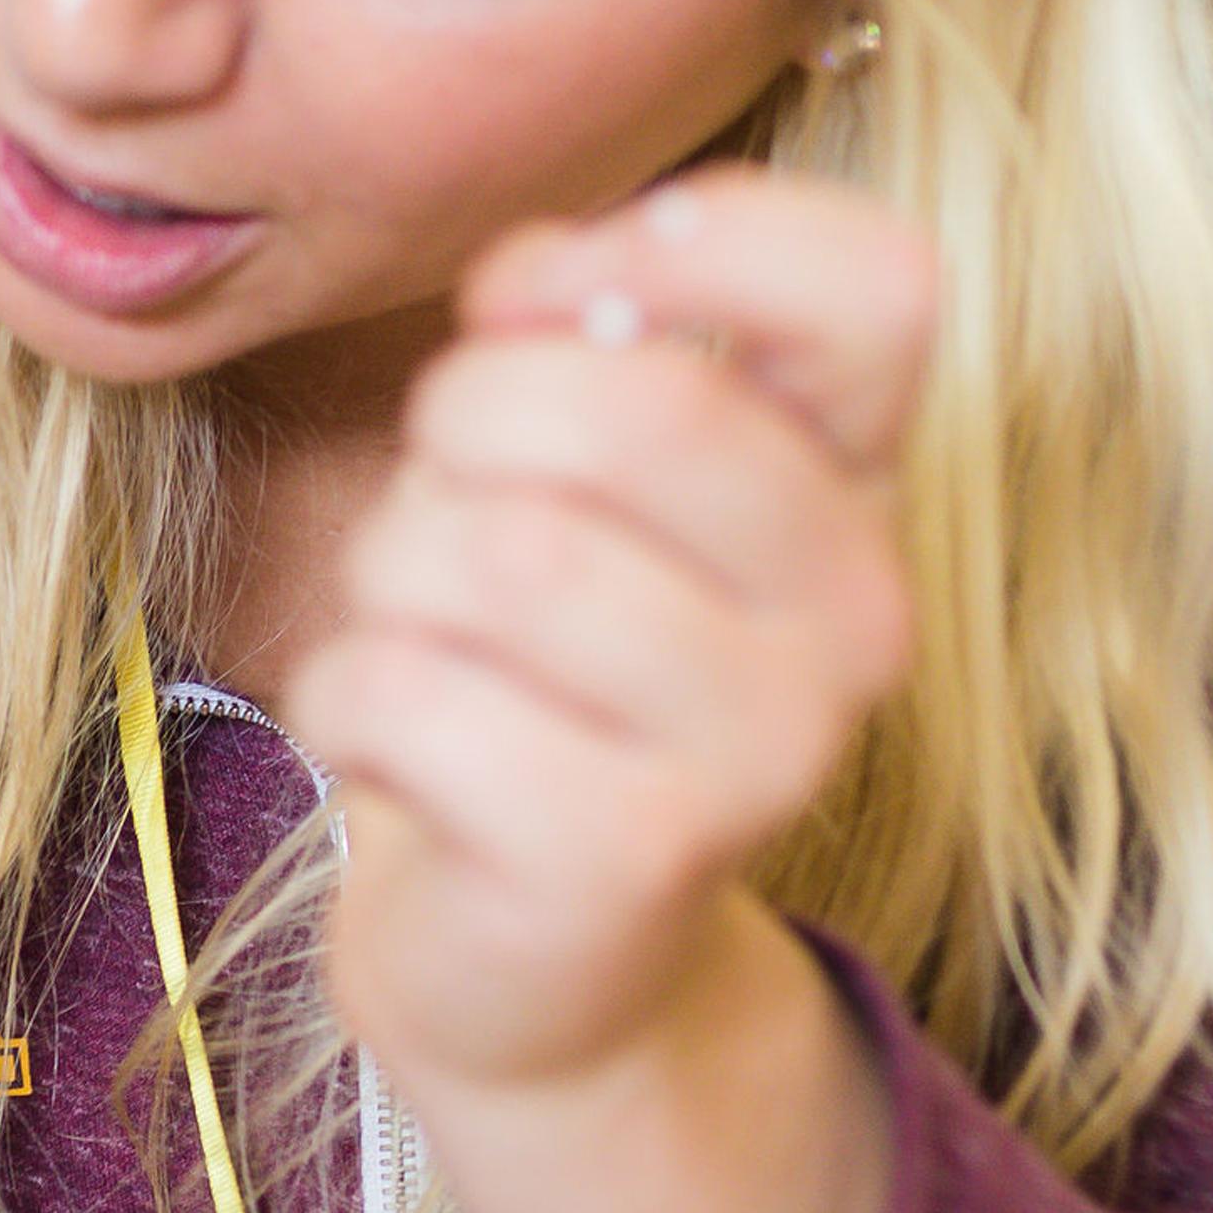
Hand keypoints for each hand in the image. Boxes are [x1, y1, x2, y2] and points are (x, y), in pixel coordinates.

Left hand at [278, 167, 931, 1105]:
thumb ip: (587, 346)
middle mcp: (854, 616)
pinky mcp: (623, 856)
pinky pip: (401, 690)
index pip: (871, 283)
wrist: (541, 971)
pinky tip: (393, 746)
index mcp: (856, 487)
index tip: (544, 294)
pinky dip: (342, 699)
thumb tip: (535, 280)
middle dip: (466, 418)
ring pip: (489, 554)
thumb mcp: (580, 483)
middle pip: (635, 405)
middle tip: (441, 490)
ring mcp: (759, 749)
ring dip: (388, 576)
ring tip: (419, 639)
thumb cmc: (536, 672)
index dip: (686, 240)